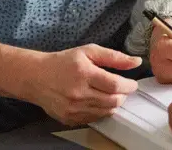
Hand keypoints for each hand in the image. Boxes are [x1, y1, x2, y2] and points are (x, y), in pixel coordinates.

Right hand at [26, 44, 141, 125]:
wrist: (36, 77)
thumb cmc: (63, 62)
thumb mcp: (88, 52)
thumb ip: (114, 57)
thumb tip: (136, 62)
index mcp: (84, 74)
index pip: (115, 85)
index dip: (129, 85)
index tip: (132, 84)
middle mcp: (78, 94)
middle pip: (113, 101)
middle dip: (123, 95)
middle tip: (122, 88)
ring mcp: (73, 109)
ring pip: (106, 112)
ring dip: (113, 103)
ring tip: (110, 94)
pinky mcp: (69, 119)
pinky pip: (94, 119)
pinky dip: (101, 111)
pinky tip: (97, 101)